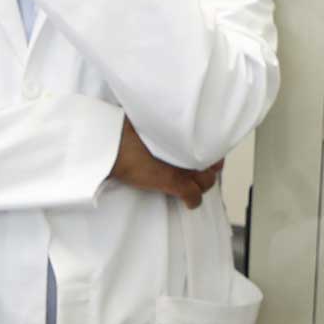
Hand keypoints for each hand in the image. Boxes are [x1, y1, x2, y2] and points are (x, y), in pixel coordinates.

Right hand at [110, 120, 224, 208]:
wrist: (111, 144)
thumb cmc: (124, 131)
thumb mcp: (149, 122)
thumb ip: (166, 125)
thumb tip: (170, 120)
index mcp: (184, 133)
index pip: (212, 143)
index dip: (210, 150)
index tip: (205, 152)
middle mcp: (187, 147)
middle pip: (212, 163)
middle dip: (208, 168)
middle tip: (199, 169)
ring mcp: (183, 165)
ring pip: (206, 181)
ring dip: (201, 184)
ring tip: (193, 184)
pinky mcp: (173, 181)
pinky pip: (193, 196)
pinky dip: (193, 201)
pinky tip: (189, 203)